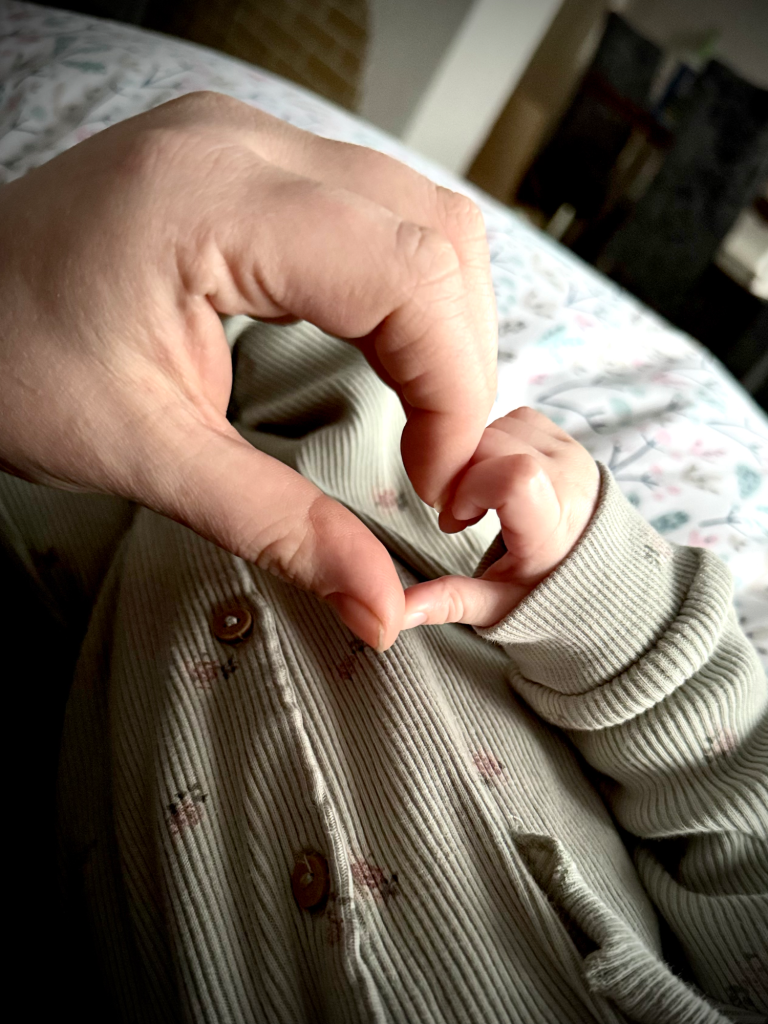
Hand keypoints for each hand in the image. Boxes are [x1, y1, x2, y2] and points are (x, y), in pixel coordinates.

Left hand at [0, 91, 496, 650]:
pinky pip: (378, 211)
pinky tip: (389, 351)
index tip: (440, 482)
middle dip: (462, 359)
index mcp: (209, 199)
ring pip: (421, 215)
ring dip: (445, 323)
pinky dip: (408, 292)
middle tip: (438, 456)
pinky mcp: (252, 164)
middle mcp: (244, 143)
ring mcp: (249, 141)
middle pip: (436, 235)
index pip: (407, 275)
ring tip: (424, 412)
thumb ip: (277, 527)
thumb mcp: (143, 455)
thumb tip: (380, 606)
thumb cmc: (10, 362)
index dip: (455, 389)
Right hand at [402, 407, 599, 628]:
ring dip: (474, 458)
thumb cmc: (546, 595)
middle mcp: (570, 482)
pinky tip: (494, 478)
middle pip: (491, 447)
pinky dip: (494, 442)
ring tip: (479, 499)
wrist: (601, 577)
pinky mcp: (568, 440)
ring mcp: (571, 455)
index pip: (513, 477)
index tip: (460, 521)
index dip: (470, 489)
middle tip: (461, 516)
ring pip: (499, 427)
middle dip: (459, 475)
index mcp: (554, 526)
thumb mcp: (497, 608)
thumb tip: (401, 610)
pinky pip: (517, 419)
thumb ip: (450, 603)